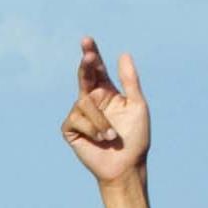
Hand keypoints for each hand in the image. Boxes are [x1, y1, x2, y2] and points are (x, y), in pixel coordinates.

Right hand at [60, 38, 150, 190]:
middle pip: (83, 77)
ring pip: (83, 103)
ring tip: (111, 136)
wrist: (125, 166)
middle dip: (85, 64)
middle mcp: (91, 100)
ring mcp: (79, 114)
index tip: (87, 41)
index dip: (91, 55)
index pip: (97, 70)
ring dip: (100, 121)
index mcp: (107, 92)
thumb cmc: (135, 138)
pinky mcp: (70, 129)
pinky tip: (100, 140)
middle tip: (87, 54)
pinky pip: (76, 119)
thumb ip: (129, 81)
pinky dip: (91, 130)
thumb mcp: (137, 106)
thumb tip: (123, 54)